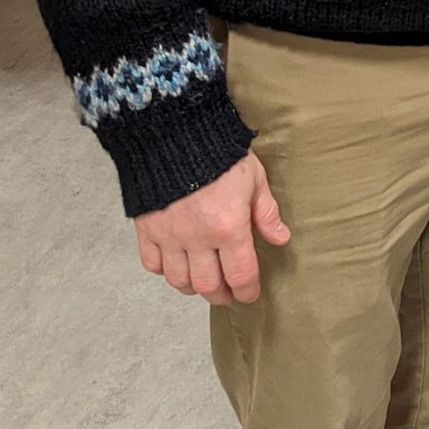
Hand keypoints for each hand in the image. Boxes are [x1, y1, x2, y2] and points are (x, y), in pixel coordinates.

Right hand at [135, 153, 289, 304]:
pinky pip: (153, 264)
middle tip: (228, 292)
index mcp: (228, 228)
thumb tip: (280, 238)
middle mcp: (198, 239)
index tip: (250, 294)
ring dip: (193, 286)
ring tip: (204, 280)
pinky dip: (164, 270)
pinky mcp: (147, 229)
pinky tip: (176, 262)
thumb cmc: (220, 152)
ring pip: (179, 281)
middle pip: (208, 286)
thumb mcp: (254, 178)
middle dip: (221, 295)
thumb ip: (266, 212)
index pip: (240, 275)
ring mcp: (170, 236)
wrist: (176, 133)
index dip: (247, 291)